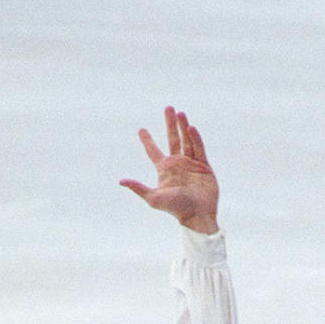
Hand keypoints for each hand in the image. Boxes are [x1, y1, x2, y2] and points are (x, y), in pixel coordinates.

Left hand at [120, 107, 218, 233]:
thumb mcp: (154, 198)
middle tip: (168, 108)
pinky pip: (199, 148)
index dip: (147, 141)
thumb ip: (138, 188)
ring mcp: (191, 164)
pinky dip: (195, 138)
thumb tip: (121, 181)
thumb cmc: (175, 209)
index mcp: (164, 170)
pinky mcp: (204, 166)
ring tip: (180, 113)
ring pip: (186, 140)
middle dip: (170, 124)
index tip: (141, 130)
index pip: (153, 151)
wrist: (198, 215)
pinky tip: (191, 128)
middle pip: (172, 139)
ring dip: (183, 126)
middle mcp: (177, 164)